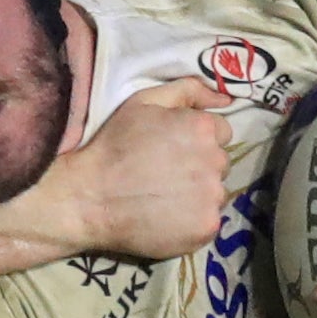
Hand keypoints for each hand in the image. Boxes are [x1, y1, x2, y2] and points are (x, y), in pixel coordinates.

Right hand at [39, 78, 230, 262]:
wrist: (90, 198)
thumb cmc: (114, 146)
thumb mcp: (144, 102)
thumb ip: (188, 90)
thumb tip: (226, 98)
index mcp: (204, 128)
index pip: (221, 132)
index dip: (197, 140)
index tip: (173, 150)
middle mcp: (216, 161)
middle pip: (220, 163)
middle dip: (200, 166)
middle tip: (166, 174)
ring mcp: (213, 197)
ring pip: (216, 193)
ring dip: (198, 194)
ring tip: (165, 198)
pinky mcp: (207, 227)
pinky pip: (209, 220)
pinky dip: (193, 221)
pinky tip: (167, 218)